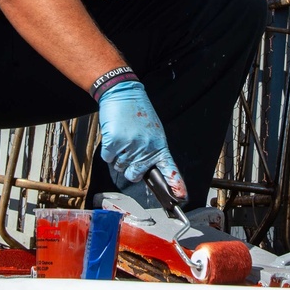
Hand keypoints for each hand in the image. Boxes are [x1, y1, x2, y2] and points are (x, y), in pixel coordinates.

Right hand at [97, 80, 187, 201]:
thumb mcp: (152, 131)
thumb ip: (152, 150)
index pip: (169, 168)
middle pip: (135, 175)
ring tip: (123, 138)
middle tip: (130, 152)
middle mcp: (146, 147)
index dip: (175, 184)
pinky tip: (114, 137)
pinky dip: (108, 151)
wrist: (123, 93)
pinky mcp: (115, 142)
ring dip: (118, 157)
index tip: (181, 196)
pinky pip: (108, 159)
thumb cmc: (137, 112)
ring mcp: (130, 145)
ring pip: (120, 167)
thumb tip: (147, 169)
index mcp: (159, 145)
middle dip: (130, 169)